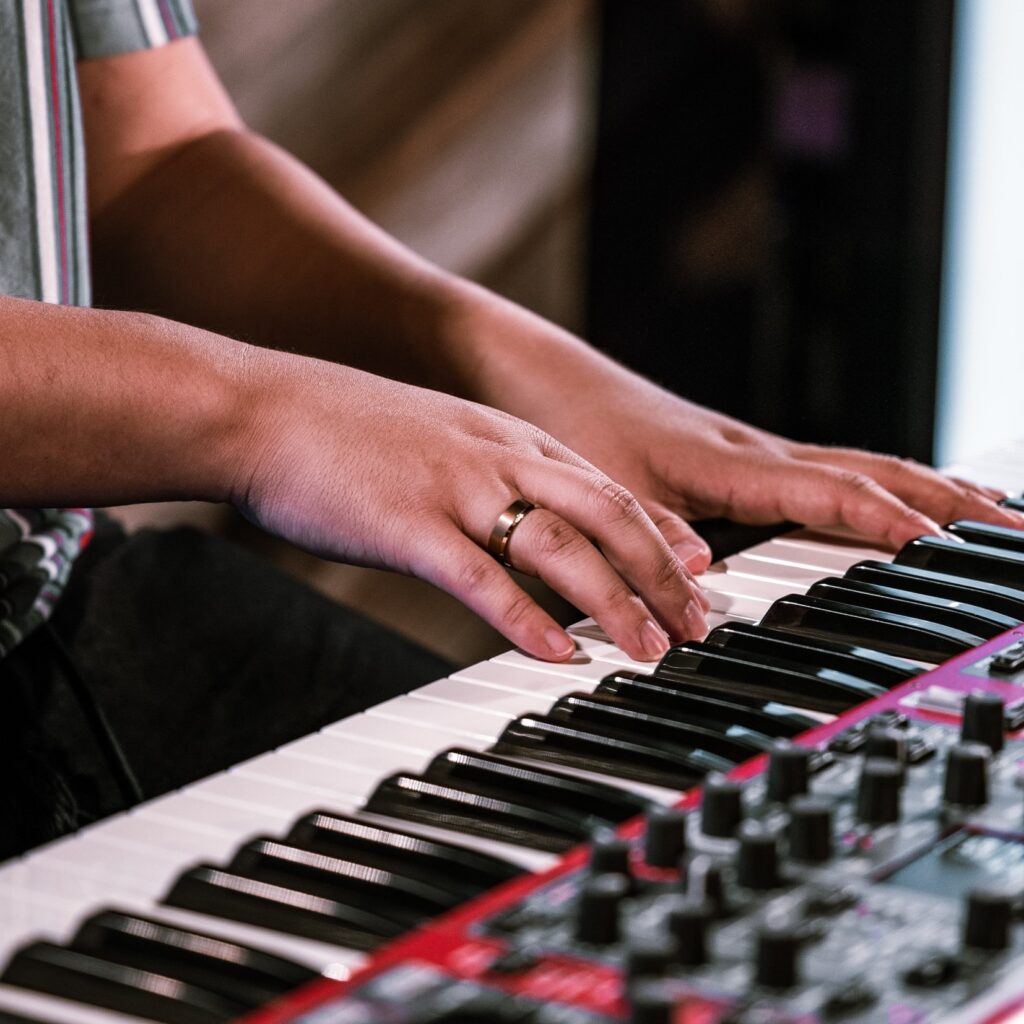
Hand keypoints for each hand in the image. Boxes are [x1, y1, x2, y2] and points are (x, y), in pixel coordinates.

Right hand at [230, 350, 709, 661]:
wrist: (258, 408)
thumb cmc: (344, 429)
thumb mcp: (440, 437)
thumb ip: (491, 473)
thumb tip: (521, 520)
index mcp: (508, 438)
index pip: (611, 488)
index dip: (663, 536)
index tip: (699, 575)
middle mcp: (498, 457)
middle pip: (609, 516)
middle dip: (664, 574)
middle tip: (699, 624)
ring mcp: (455, 488)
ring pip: (561, 547)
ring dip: (616, 602)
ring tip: (651, 648)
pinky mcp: (408, 525)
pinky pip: (481, 577)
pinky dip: (527, 619)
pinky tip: (558, 655)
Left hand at [448, 294, 1023, 572]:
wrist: (543, 381)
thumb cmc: (572, 429)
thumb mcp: (604, 490)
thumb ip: (652, 538)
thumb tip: (704, 587)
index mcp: (733, 464)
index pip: (836, 494)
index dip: (895, 523)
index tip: (956, 549)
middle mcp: (759, 454)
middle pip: (879, 473)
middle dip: (951, 504)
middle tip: (1015, 535)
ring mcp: (758, 453)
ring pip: (868, 466)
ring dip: (934, 491)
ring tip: (995, 517)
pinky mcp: (745, 459)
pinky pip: (837, 471)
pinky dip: (888, 487)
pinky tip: (904, 502)